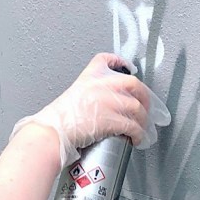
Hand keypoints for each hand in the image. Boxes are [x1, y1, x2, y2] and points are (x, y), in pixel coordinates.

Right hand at [10, 53, 170, 167]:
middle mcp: (102, 85)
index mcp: (90, 76)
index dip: (121, 62)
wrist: (54, 131)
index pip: (107, 60)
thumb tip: (102, 105)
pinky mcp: (112, 119)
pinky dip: (138, 134)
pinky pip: (133, 126)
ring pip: (137, 108)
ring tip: (141, 128)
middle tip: (144, 107)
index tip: (128, 68)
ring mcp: (109, 101)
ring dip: (143, 120)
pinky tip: (137, 139)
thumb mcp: (72, 96)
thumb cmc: (58, 119)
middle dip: (144, 97)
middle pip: (134, 84)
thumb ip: (89, 94)